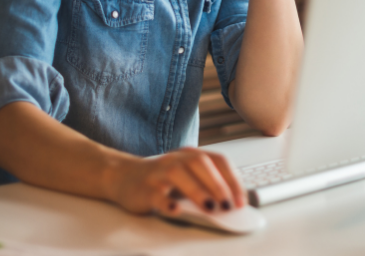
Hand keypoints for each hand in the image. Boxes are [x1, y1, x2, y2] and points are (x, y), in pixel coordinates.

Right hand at [105, 147, 246, 215]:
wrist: (123, 177)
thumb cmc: (161, 179)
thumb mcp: (186, 177)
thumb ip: (206, 185)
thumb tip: (231, 204)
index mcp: (190, 155)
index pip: (217, 160)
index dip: (232, 179)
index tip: (241, 200)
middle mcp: (176, 159)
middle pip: (200, 164)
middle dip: (218, 184)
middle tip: (229, 205)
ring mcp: (158, 172)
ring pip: (178, 174)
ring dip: (197, 191)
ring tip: (210, 208)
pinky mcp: (144, 188)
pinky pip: (156, 194)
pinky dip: (167, 203)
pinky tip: (176, 210)